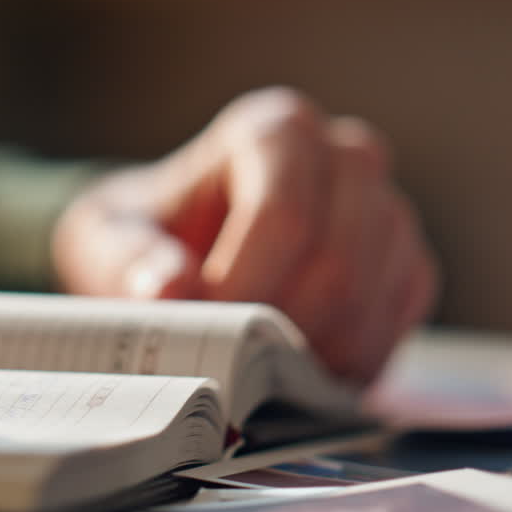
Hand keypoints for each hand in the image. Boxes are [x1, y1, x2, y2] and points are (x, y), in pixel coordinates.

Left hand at [52, 87, 436, 382]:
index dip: (246, 288)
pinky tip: (297, 380)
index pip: (285, 216)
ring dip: (314, 354)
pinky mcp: (404, 266)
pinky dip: (348, 364)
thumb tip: (167, 290)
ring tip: (255, 380)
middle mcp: (345, 158)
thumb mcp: (107, 238)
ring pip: (371, 298)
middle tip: (228, 371)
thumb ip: (128, 260)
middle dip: (280, 330)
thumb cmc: (145, 237)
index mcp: (276, 131)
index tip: (204, 335)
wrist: (175, 252)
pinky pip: (396, 323)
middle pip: (337, 262)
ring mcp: (386, 212)